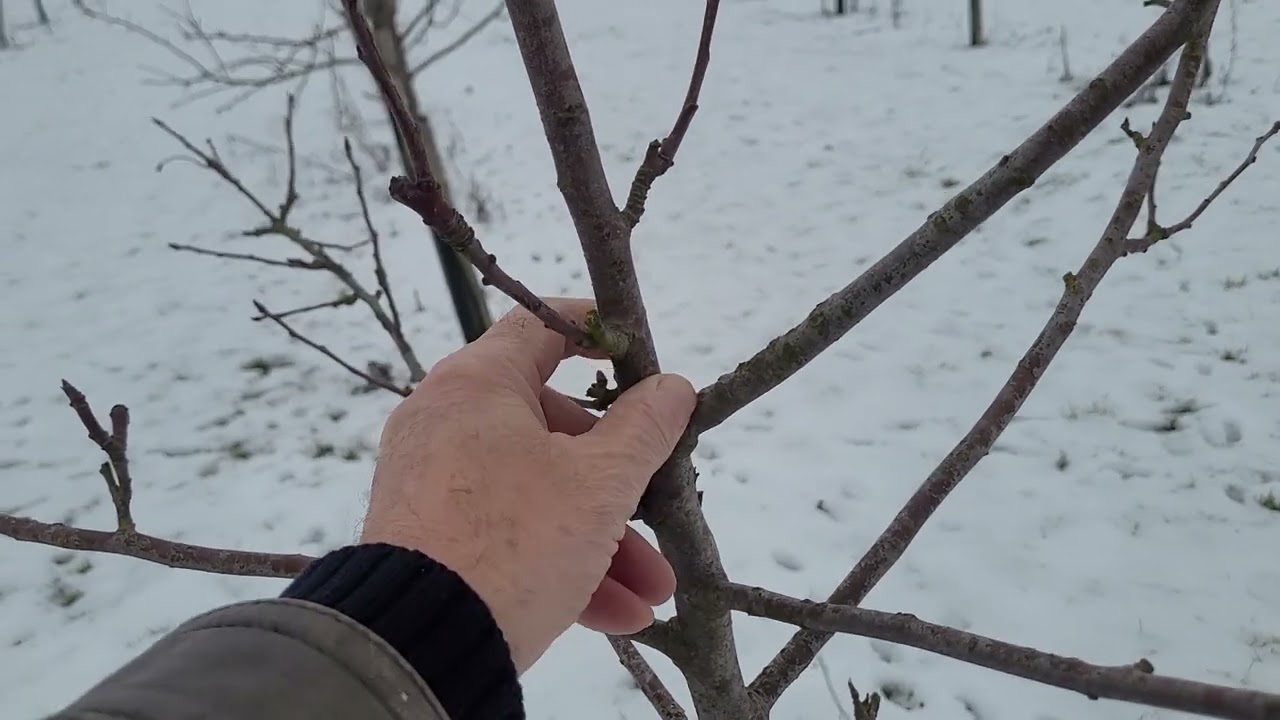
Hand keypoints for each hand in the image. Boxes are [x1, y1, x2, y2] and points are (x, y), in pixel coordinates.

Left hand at [360, 298, 695, 672]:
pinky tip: (615, 613)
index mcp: (478, 384)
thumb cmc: (516, 539)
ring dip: (603, 540)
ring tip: (653, 590)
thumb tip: (673, 386)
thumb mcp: (600, 483)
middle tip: (661, 511)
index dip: (597, 333)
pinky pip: (505, 535)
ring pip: (536, 494)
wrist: (417, 642)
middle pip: (552, 429)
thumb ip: (644, 428)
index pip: (541, 326)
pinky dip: (558, 564)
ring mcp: (431, 482)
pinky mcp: (428, 538)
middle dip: (620, 483)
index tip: (641, 359)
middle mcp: (446, 421)